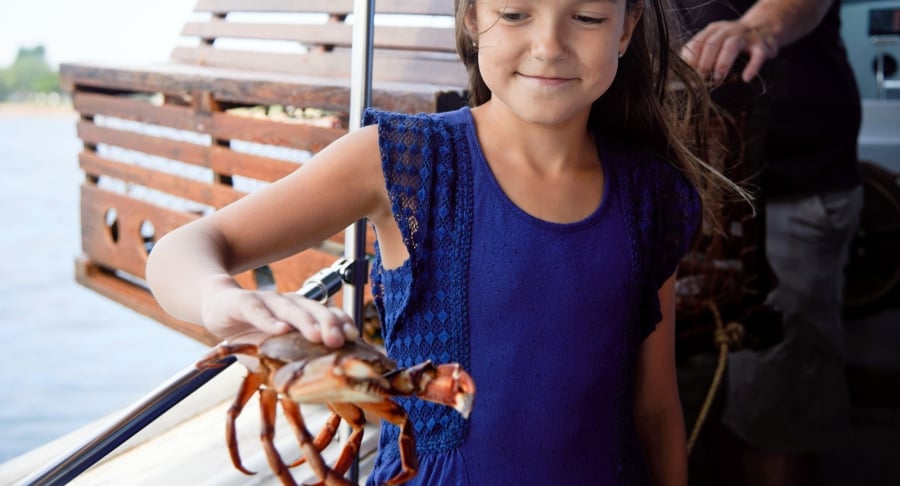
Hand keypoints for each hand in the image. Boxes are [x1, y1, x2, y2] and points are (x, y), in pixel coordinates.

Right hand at [201, 287, 357, 347]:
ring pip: (291, 309)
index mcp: (302, 313)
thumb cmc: (251, 331)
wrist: (217, 306)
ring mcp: (268, 301)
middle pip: (314, 310)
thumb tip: (320, 389)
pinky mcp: (244, 302)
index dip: (342, 323)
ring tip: (316, 335)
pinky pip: (258, 311)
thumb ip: (292, 362)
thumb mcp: (275, 349)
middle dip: (329, 324)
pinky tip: (279, 330)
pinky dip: (269, 321)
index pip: (328, 314)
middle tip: (339, 340)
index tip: (354, 337)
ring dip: (305, 322)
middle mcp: (289, 304)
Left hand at [680, 20, 777, 82]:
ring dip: (723, 62)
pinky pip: (757, 55)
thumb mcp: (715, 42)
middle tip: (702, 78)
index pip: (697, 43)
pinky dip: (752, 67)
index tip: (689, 75)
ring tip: (718, 77)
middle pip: (712, 43)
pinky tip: (746, 78)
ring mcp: (745, 36)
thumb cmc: (732, 41)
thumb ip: (701, 55)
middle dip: (705, 61)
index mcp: (713, 30)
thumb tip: (687, 77)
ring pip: (731, 45)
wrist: (764, 26)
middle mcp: (728, 30)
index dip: (691, 59)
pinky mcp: (762, 44)